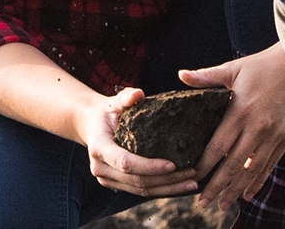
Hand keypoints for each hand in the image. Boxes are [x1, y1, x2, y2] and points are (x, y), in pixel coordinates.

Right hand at [76, 87, 198, 195]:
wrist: (92, 125)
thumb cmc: (108, 111)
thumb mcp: (116, 101)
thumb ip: (126, 97)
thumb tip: (139, 93)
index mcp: (99, 148)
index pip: (126, 163)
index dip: (149, 166)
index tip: (173, 164)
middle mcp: (100, 168)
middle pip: (137, 181)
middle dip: (166, 180)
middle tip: (192, 174)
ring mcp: (107, 179)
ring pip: (141, 190)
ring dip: (168, 188)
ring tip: (192, 182)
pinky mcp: (117, 184)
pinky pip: (141, 191)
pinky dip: (162, 189)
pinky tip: (181, 185)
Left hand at [179, 47, 284, 210]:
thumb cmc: (261, 66)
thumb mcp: (233, 69)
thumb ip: (206, 77)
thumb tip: (181, 75)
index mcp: (241, 111)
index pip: (219, 145)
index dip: (205, 164)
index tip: (192, 178)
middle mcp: (258, 127)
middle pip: (234, 164)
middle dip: (217, 186)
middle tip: (203, 203)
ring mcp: (274, 135)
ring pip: (253, 170)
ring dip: (237, 189)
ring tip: (223, 205)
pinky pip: (270, 165)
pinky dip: (258, 181)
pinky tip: (247, 194)